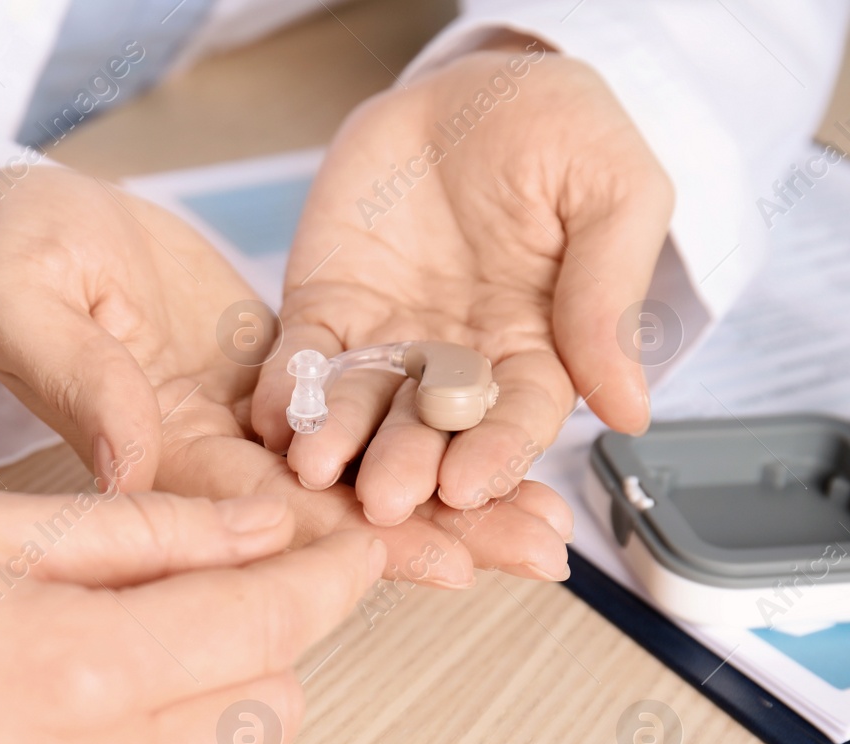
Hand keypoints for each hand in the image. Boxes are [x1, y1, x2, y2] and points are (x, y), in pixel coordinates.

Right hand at [0, 163, 570, 584]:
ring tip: (546, 530)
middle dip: (431, 538)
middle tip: (535, 555)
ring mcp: (236, 436)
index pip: (254, 519)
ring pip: (351, 487)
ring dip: (446, 507)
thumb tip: (126, 462)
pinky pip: (352, 431)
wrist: (29, 224)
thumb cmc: (12, 252)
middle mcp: (201, 464)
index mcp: (146, 454)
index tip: (439, 561)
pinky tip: (492, 459)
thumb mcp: (25, 301)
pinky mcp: (262, 398)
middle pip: (324, 522)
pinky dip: (420, 446)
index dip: (345, 545)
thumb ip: (77, 378)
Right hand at [0, 489, 382, 743]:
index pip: (278, 621)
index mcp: (87, 664)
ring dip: (229, 718)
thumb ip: (137, 531)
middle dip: (264, 639)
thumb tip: (255, 532)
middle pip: (278, 704)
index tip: (350, 550)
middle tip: (195, 599)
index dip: (335, 576)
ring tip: (142, 674)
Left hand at [253, 44, 672, 528]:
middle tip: (383, 498)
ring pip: (361, 407)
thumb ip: (608, 298)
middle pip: (431, 432)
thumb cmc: (563, 132)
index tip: (467, 486)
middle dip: (406, 466)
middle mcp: (457, 363)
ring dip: (337, 441)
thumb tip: (632, 410)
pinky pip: (303, 357)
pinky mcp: (328, 308)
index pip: (517, 420)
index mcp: (536, 351)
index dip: (493, 457)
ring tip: (314, 466)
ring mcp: (388, 340)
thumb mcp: (614, 195)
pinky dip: (286, 387)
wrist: (476, 86)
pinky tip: (271, 414)